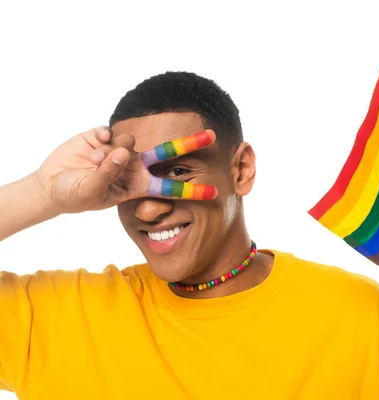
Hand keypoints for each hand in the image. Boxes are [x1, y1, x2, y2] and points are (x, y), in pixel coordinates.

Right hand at [35, 126, 218, 214]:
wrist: (51, 185)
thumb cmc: (76, 195)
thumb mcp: (93, 192)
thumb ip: (108, 173)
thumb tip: (123, 152)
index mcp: (137, 185)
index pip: (170, 188)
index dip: (191, 190)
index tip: (216, 193)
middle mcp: (134, 166)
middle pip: (167, 152)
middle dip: (190, 143)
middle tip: (213, 135)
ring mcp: (120, 150)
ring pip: (129, 141)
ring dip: (111, 153)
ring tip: (92, 162)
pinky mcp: (103, 136)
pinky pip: (108, 132)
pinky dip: (99, 140)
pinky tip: (89, 148)